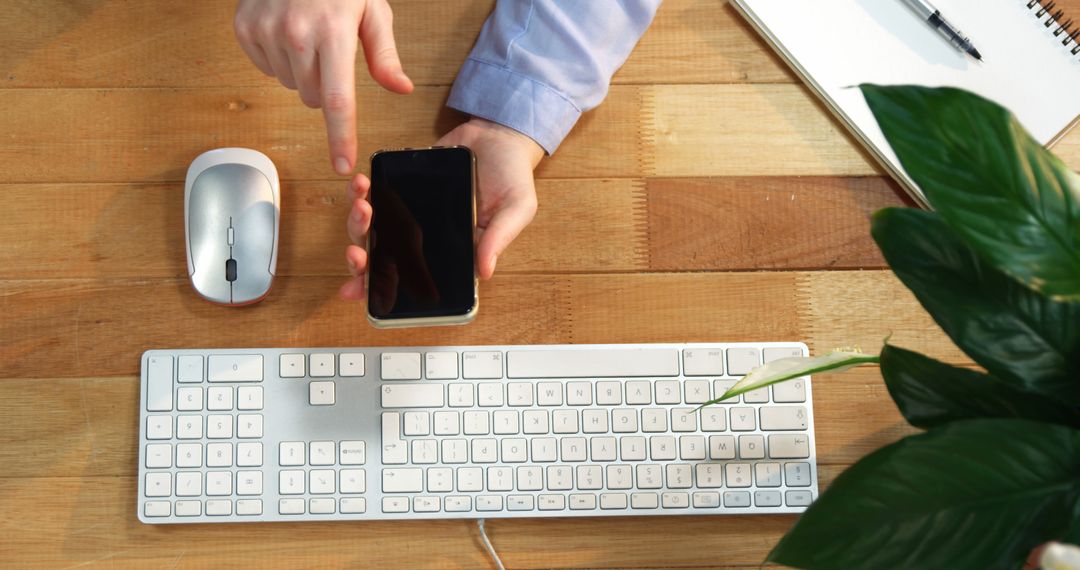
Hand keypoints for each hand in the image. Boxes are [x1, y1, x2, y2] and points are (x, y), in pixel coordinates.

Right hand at [234, 0, 413, 174]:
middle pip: (314, 98)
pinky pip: (265, 68)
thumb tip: (401, 88)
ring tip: (307, 34)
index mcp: (334, 32)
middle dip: (326, 86)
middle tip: (331, 51)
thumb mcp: (372, 8)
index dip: (341, 138)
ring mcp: (266, 30)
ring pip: (290, 85)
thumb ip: (384, 54)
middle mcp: (296, 34)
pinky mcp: (245, 27)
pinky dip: (278, 57)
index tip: (341, 164)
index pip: (338, 100)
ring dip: (302, 71)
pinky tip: (286, 30)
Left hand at [340, 118, 544, 299]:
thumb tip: (484, 272)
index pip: (413, 279)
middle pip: (383, 257)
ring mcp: (411, 212)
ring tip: (361, 206)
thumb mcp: (517, 208)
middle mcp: (426, 237)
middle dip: (362, 259)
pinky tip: (361, 183)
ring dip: (358, 222)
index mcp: (451, 252)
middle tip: (357, 252)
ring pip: (372, 226)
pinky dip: (361, 191)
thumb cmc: (512, 177)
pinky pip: (375, 193)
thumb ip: (499, 238)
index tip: (362, 288)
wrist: (499, 135)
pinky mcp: (402, 185)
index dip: (381, 288)